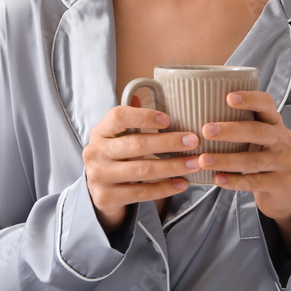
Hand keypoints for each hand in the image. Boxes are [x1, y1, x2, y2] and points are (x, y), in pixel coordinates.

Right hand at [82, 96, 202, 232]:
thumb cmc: (115, 157)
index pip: (118, 116)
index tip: (168, 119)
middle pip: (136, 144)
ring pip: (143, 170)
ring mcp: (99, 176)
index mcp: (100, 131)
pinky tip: (182, 183)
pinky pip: (142, 192)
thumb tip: (143, 93)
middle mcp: (95, 152)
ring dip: (173, 166)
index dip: (144, 116)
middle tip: (193, 141)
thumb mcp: (117, 136)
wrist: (98, 192)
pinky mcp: (107, 197)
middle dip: (169, 142)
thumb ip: (131, 119)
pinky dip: (165, 188)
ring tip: (194, 163)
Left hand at [197, 91, 290, 222]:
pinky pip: (254, 182)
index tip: (228, 98)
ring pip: (253, 160)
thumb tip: (192, 111)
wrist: (282, 188)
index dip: (249, 98)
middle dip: (231, 130)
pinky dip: (234, 181)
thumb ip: (234, 123)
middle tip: (206, 131)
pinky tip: (217, 179)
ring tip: (203, 160)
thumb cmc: (258, 154)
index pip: (266, 103)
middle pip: (258, 131)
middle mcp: (282, 139)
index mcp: (274, 121)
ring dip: (226, 160)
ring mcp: (284, 162)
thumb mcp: (254, 136)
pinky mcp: (281, 183)